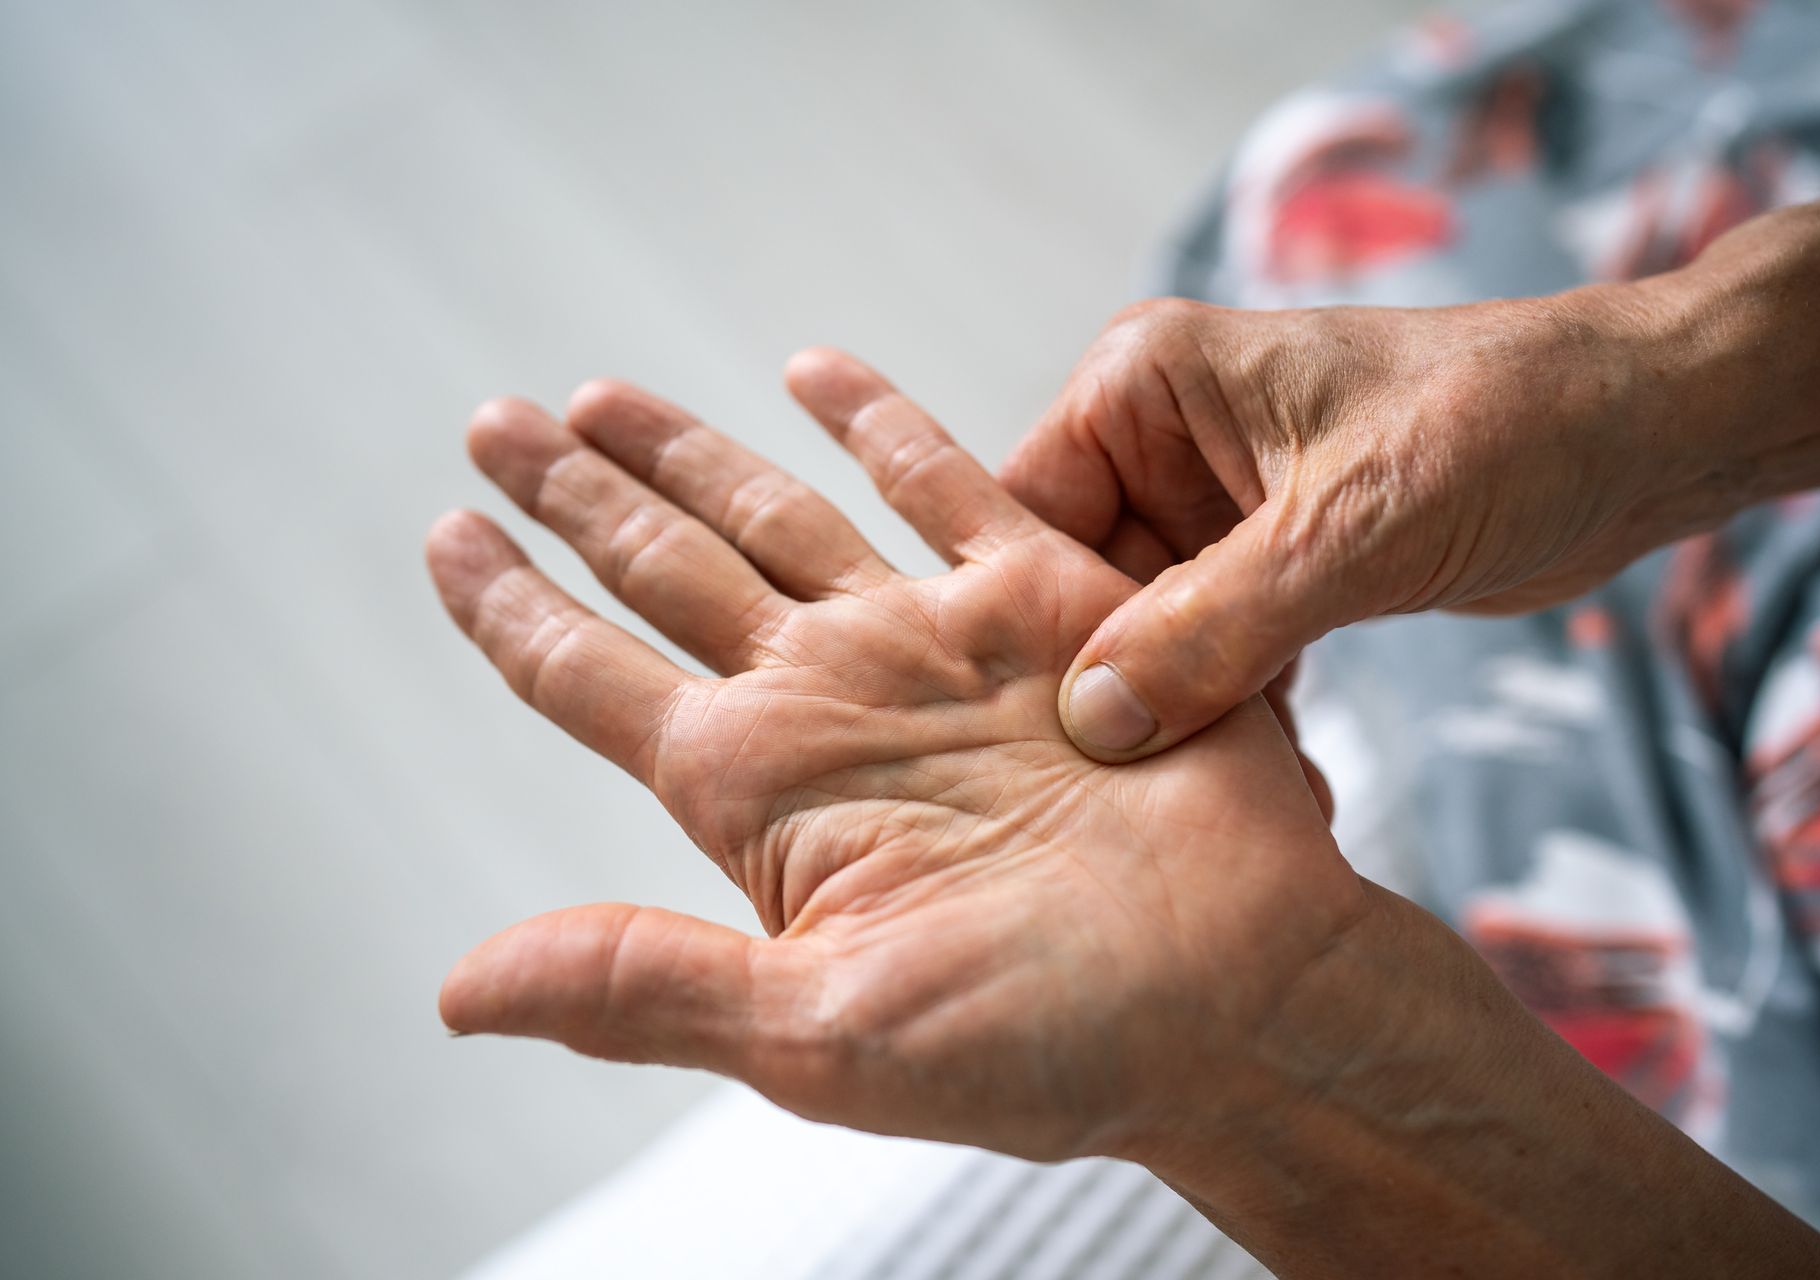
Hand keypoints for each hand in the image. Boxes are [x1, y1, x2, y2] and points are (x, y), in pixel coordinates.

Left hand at [427, 350, 1359, 1160]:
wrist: (1246, 994)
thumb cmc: (1049, 1040)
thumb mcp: (818, 1034)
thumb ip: (643, 985)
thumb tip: (456, 993)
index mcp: (757, 792)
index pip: (587, 676)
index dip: (508, 604)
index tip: (443, 537)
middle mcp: (827, 701)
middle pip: (661, 568)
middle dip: (575, 494)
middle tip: (488, 424)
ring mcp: (929, 641)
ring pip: (776, 511)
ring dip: (688, 450)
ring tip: (596, 400)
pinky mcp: (1044, 600)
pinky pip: (943, 482)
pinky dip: (878, 424)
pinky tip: (814, 373)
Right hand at [999, 290, 1692, 761]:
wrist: (1642, 432)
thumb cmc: (1504, 427)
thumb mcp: (1345, 532)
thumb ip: (1211, 628)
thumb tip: (1093, 720)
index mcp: (1143, 385)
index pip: (1023, 515)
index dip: (1022, 628)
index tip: (1034, 741)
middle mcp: (1161, 439)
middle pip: (1074, 586)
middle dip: (1108, 689)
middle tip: (1122, 800)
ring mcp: (1213, 506)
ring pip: (1145, 632)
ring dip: (1176, 715)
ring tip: (1196, 805)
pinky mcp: (1270, 563)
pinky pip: (1212, 651)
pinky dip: (1234, 714)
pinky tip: (1266, 783)